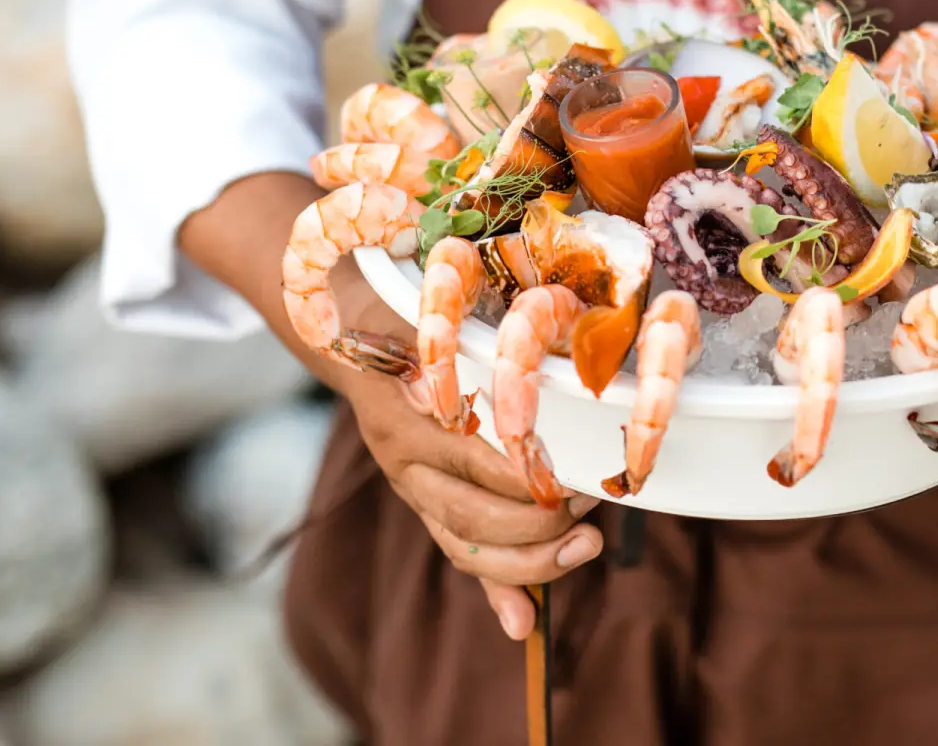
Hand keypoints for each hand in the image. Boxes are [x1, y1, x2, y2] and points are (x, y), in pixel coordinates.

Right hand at [331, 274, 604, 640]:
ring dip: (527, 563)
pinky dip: (494, 593)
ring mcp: (411, 485)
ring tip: (583, 550)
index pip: (474, 459)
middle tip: (589, 514)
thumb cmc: (410, 311)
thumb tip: (485, 381)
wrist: (348, 330)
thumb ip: (457, 352)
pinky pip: (459, 553)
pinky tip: (524, 626)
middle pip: (471, 513)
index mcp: (408, 409)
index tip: (580, 475)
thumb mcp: (433, 316)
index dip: (528, 475)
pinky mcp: (422, 502)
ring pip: (465, 544)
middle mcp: (404, 457)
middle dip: (537, 526)